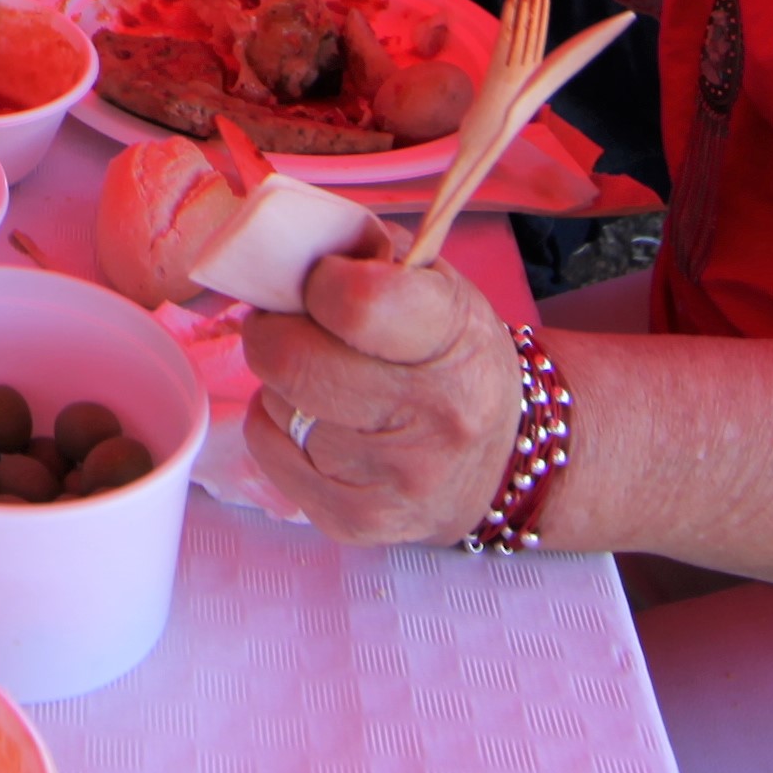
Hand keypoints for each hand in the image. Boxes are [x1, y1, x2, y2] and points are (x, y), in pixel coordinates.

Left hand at [241, 251, 521, 544]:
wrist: (505, 460)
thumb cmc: (456, 357)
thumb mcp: (437, 288)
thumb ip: (367, 257)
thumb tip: (284, 250)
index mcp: (455, 340)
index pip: (356, 302)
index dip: (322, 282)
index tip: (324, 282)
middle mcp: (432, 417)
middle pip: (293, 359)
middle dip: (278, 330)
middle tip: (295, 325)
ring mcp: (391, 479)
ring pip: (274, 402)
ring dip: (283, 382)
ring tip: (326, 381)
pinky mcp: (353, 522)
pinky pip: (267, 448)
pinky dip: (278, 426)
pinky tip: (320, 423)